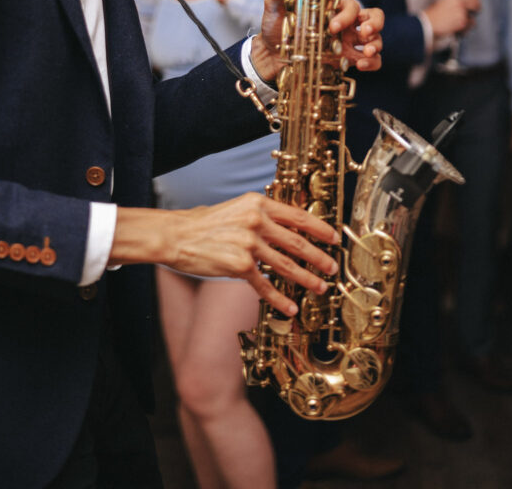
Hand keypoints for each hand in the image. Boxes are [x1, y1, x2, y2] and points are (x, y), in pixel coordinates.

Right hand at [111, 194, 338, 315]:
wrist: (177, 235)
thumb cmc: (206, 223)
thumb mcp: (237, 209)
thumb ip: (262, 216)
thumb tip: (289, 228)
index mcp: (257, 204)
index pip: (297, 216)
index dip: (319, 229)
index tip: (333, 238)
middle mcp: (256, 221)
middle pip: (297, 242)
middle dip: (318, 257)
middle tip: (331, 267)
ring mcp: (248, 243)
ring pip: (285, 265)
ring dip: (306, 279)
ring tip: (319, 287)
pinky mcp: (238, 265)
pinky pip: (264, 285)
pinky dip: (279, 299)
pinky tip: (289, 308)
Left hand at [251, 0, 382, 81]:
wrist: (272, 55)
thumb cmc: (276, 27)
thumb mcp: (274, 9)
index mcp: (331, 8)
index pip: (350, 5)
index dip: (346, 15)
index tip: (332, 27)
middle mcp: (344, 23)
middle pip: (373, 17)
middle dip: (374, 23)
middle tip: (365, 33)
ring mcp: (348, 41)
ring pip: (375, 38)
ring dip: (375, 44)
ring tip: (365, 53)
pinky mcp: (348, 60)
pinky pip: (371, 60)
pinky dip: (372, 62)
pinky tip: (361, 65)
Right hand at [425, 0, 480, 37]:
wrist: (426, 25)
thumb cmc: (432, 16)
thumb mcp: (443, 3)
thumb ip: (455, 3)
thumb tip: (465, 6)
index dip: (476, 2)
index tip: (475, 7)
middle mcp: (460, 3)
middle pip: (477, 5)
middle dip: (476, 11)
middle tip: (472, 16)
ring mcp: (462, 13)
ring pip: (473, 20)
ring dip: (467, 25)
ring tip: (457, 26)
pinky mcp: (462, 23)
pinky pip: (468, 28)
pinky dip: (463, 31)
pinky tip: (455, 31)